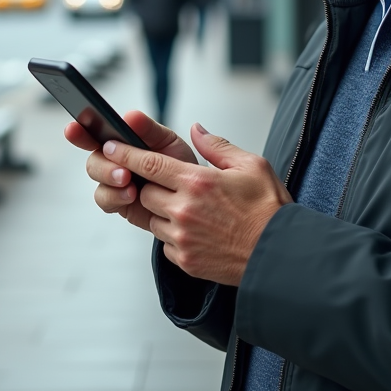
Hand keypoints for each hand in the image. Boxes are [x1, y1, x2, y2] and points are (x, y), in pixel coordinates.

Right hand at [65, 110, 195, 230]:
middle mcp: (114, 160)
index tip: (73, 128)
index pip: (96, 132)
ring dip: (110, 180)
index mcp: (123, 141)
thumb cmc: (180, 165)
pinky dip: (115, 197)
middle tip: (122, 171)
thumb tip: (130, 116)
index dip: (80, 130)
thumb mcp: (168, 142)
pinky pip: (105, 200)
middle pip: (93, 159)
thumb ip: (149, 129)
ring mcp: (114, 181)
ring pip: (97, 180)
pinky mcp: (118, 201)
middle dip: (103, 164)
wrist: (193, 198)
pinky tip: (131, 196)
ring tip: (129, 183)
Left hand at [101, 122, 291, 285]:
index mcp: (197, 182)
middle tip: (165, 183)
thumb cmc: (270, 209)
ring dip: (160, 210)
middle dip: (148, 186)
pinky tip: (195, 229)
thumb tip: (197, 130)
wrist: (280, 255)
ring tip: (187, 207)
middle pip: (143, 193)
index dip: (125, 154)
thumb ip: (217, 146)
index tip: (110, 147)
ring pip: (150, 219)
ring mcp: (182, 238)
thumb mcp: (252, 165)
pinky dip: (172, 233)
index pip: (148, 164)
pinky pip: (164, 242)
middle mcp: (184, 211)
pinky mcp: (185, 260)